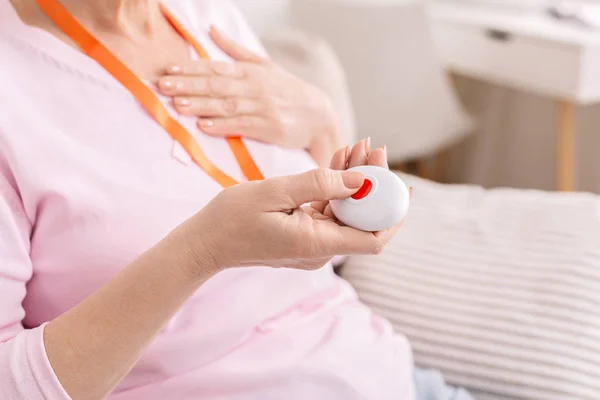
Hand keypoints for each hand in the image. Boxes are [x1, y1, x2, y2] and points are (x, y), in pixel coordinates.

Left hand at [159, 26, 340, 166]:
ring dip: (201, 105)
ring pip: (226, 105)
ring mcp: (262, 107)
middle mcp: (254, 87)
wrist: (319, 116)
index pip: (215, 68)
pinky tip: (204, 126)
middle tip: (163, 86)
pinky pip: (242, 125)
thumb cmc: (288, 91)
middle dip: (188, 85)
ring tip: (177, 105)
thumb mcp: (265, 65)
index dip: (191, 69)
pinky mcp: (269, 127)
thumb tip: (212, 29)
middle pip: (216, 85)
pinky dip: (222, 126)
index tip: (168, 70)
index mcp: (250, 72)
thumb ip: (235, 50)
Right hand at [182, 139, 408, 271]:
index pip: (373, 238)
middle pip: (362, 220)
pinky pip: (328, 212)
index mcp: (317, 243)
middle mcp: (320, 249)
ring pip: (346, 213)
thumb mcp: (275, 192)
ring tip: (357, 146)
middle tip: (373, 147)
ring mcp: (312, 243)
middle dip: (374, 184)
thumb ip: (319, 184)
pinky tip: (339, 161)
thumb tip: (361, 180)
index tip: (401, 183)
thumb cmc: (232, 218)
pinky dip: (335, 189)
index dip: (393, 213)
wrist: (206, 242)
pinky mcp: (303, 235)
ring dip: (354, 182)